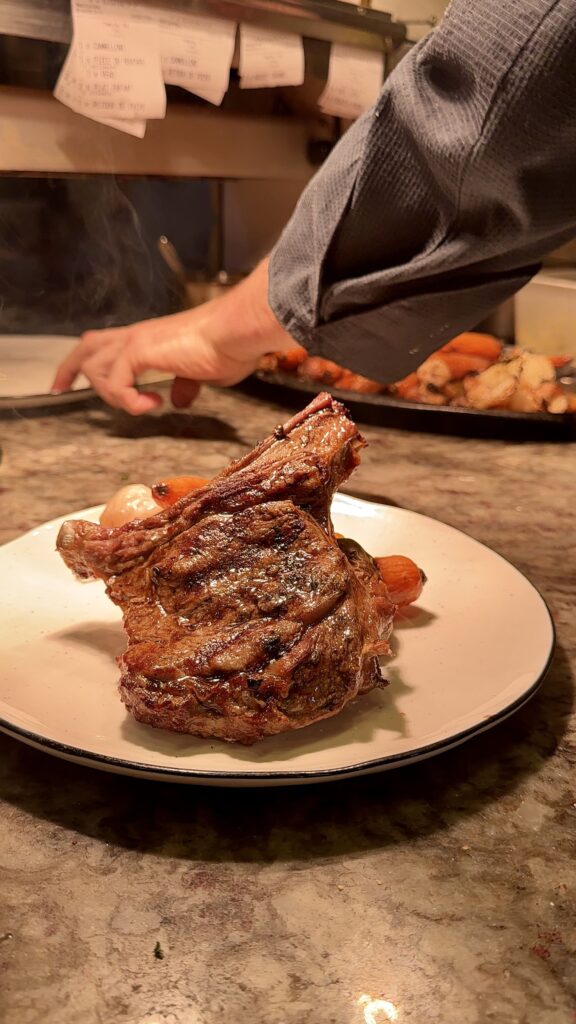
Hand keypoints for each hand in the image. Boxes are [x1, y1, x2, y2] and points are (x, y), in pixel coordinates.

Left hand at [50, 258, 295, 413]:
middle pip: (87, 347)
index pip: (105, 343)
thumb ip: (186, 384)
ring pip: (97, 368)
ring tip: (143, 406)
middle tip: (58, 390)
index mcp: (150, 338)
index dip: (83, 361)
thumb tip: (177, 399)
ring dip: (112, 395)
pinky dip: (129, 401)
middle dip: (69, 369)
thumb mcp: (205, 373)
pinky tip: (153, 405)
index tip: (68, 382)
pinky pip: (118, 383)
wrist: (236, 332)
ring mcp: (137, 341)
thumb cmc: (229, 347)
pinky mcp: (141, 352)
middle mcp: (138, 335)